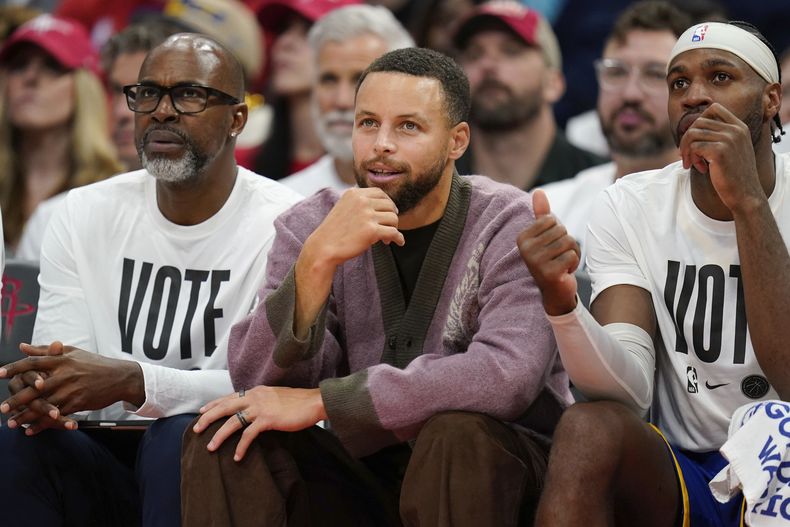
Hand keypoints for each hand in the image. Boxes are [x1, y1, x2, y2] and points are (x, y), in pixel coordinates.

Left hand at [0, 342, 143, 432]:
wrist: (119, 377)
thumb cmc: (94, 363)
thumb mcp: (72, 352)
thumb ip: (45, 351)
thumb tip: (22, 347)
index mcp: (62, 360)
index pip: (34, 362)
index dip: (15, 367)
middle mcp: (65, 374)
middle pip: (35, 387)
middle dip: (17, 399)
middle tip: (2, 408)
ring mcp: (72, 390)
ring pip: (44, 405)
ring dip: (26, 416)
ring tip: (11, 424)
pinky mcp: (78, 403)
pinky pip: (56, 415)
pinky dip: (42, 424)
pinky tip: (30, 430)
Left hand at [192, 386, 326, 460]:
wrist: (314, 402)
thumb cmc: (298, 402)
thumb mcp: (276, 397)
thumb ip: (263, 401)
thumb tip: (254, 410)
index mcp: (256, 391)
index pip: (230, 397)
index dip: (214, 404)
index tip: (202, 411)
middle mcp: (254, 397)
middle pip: (224, 406)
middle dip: (208, 418)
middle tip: (196, 429)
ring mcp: (260, 407)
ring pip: (232, 421)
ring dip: (219, 435)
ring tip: (210, 447)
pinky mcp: (268, 419)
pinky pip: (248, 435)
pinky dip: (241, 446)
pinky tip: (237, 456)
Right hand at [303, 187, 404, 268]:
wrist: (323, 247)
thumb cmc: (334, 231)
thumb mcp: (344, 207)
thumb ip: (360, 203)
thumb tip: (384, 205)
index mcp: (354, 193)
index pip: (380, 193)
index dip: (388, 203)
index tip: (390, 212)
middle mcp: (361, 201)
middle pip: (389, 206)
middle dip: (391, 217)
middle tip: (387, 228)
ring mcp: (367, 215)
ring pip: (393, 219)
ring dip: (393, 229)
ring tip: (385, 238)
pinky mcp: (372, 231)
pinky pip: (394, 232)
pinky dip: (398, 238)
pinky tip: (398, 242)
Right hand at [518, 190, 579, 315]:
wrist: (554, 290)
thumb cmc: (550, 259)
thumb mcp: (546, 236)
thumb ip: (541, 214)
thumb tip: (538, 191)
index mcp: (522, 238)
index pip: (551, 220)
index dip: (558, 231)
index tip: (551, 246)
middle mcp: (525, 250)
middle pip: (561, 230)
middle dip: (566, 243)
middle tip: (558, 257)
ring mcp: (536, 262)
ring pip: (568, 242)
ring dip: (572, 253)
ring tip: (562, 263)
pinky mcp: (549, 273)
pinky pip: (572, 255)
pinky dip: (573, 263)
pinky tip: (565, 272)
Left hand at [679, 102, 763, 213]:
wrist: (745, 194)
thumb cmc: (733, 174)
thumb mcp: (730, 149)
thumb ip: (717, 136)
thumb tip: (689, 129)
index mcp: (740, 126)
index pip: (714, 108)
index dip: (698, 121)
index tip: (695, 139)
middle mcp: (736, 129)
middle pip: (698, 122)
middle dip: (687, 139)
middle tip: (688, 156)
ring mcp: (729, 139)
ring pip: (692, 134)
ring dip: (687, 150)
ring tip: (693, 164)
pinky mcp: (720, 151)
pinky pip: (694, 147)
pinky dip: (692, 158)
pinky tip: (701, 169)